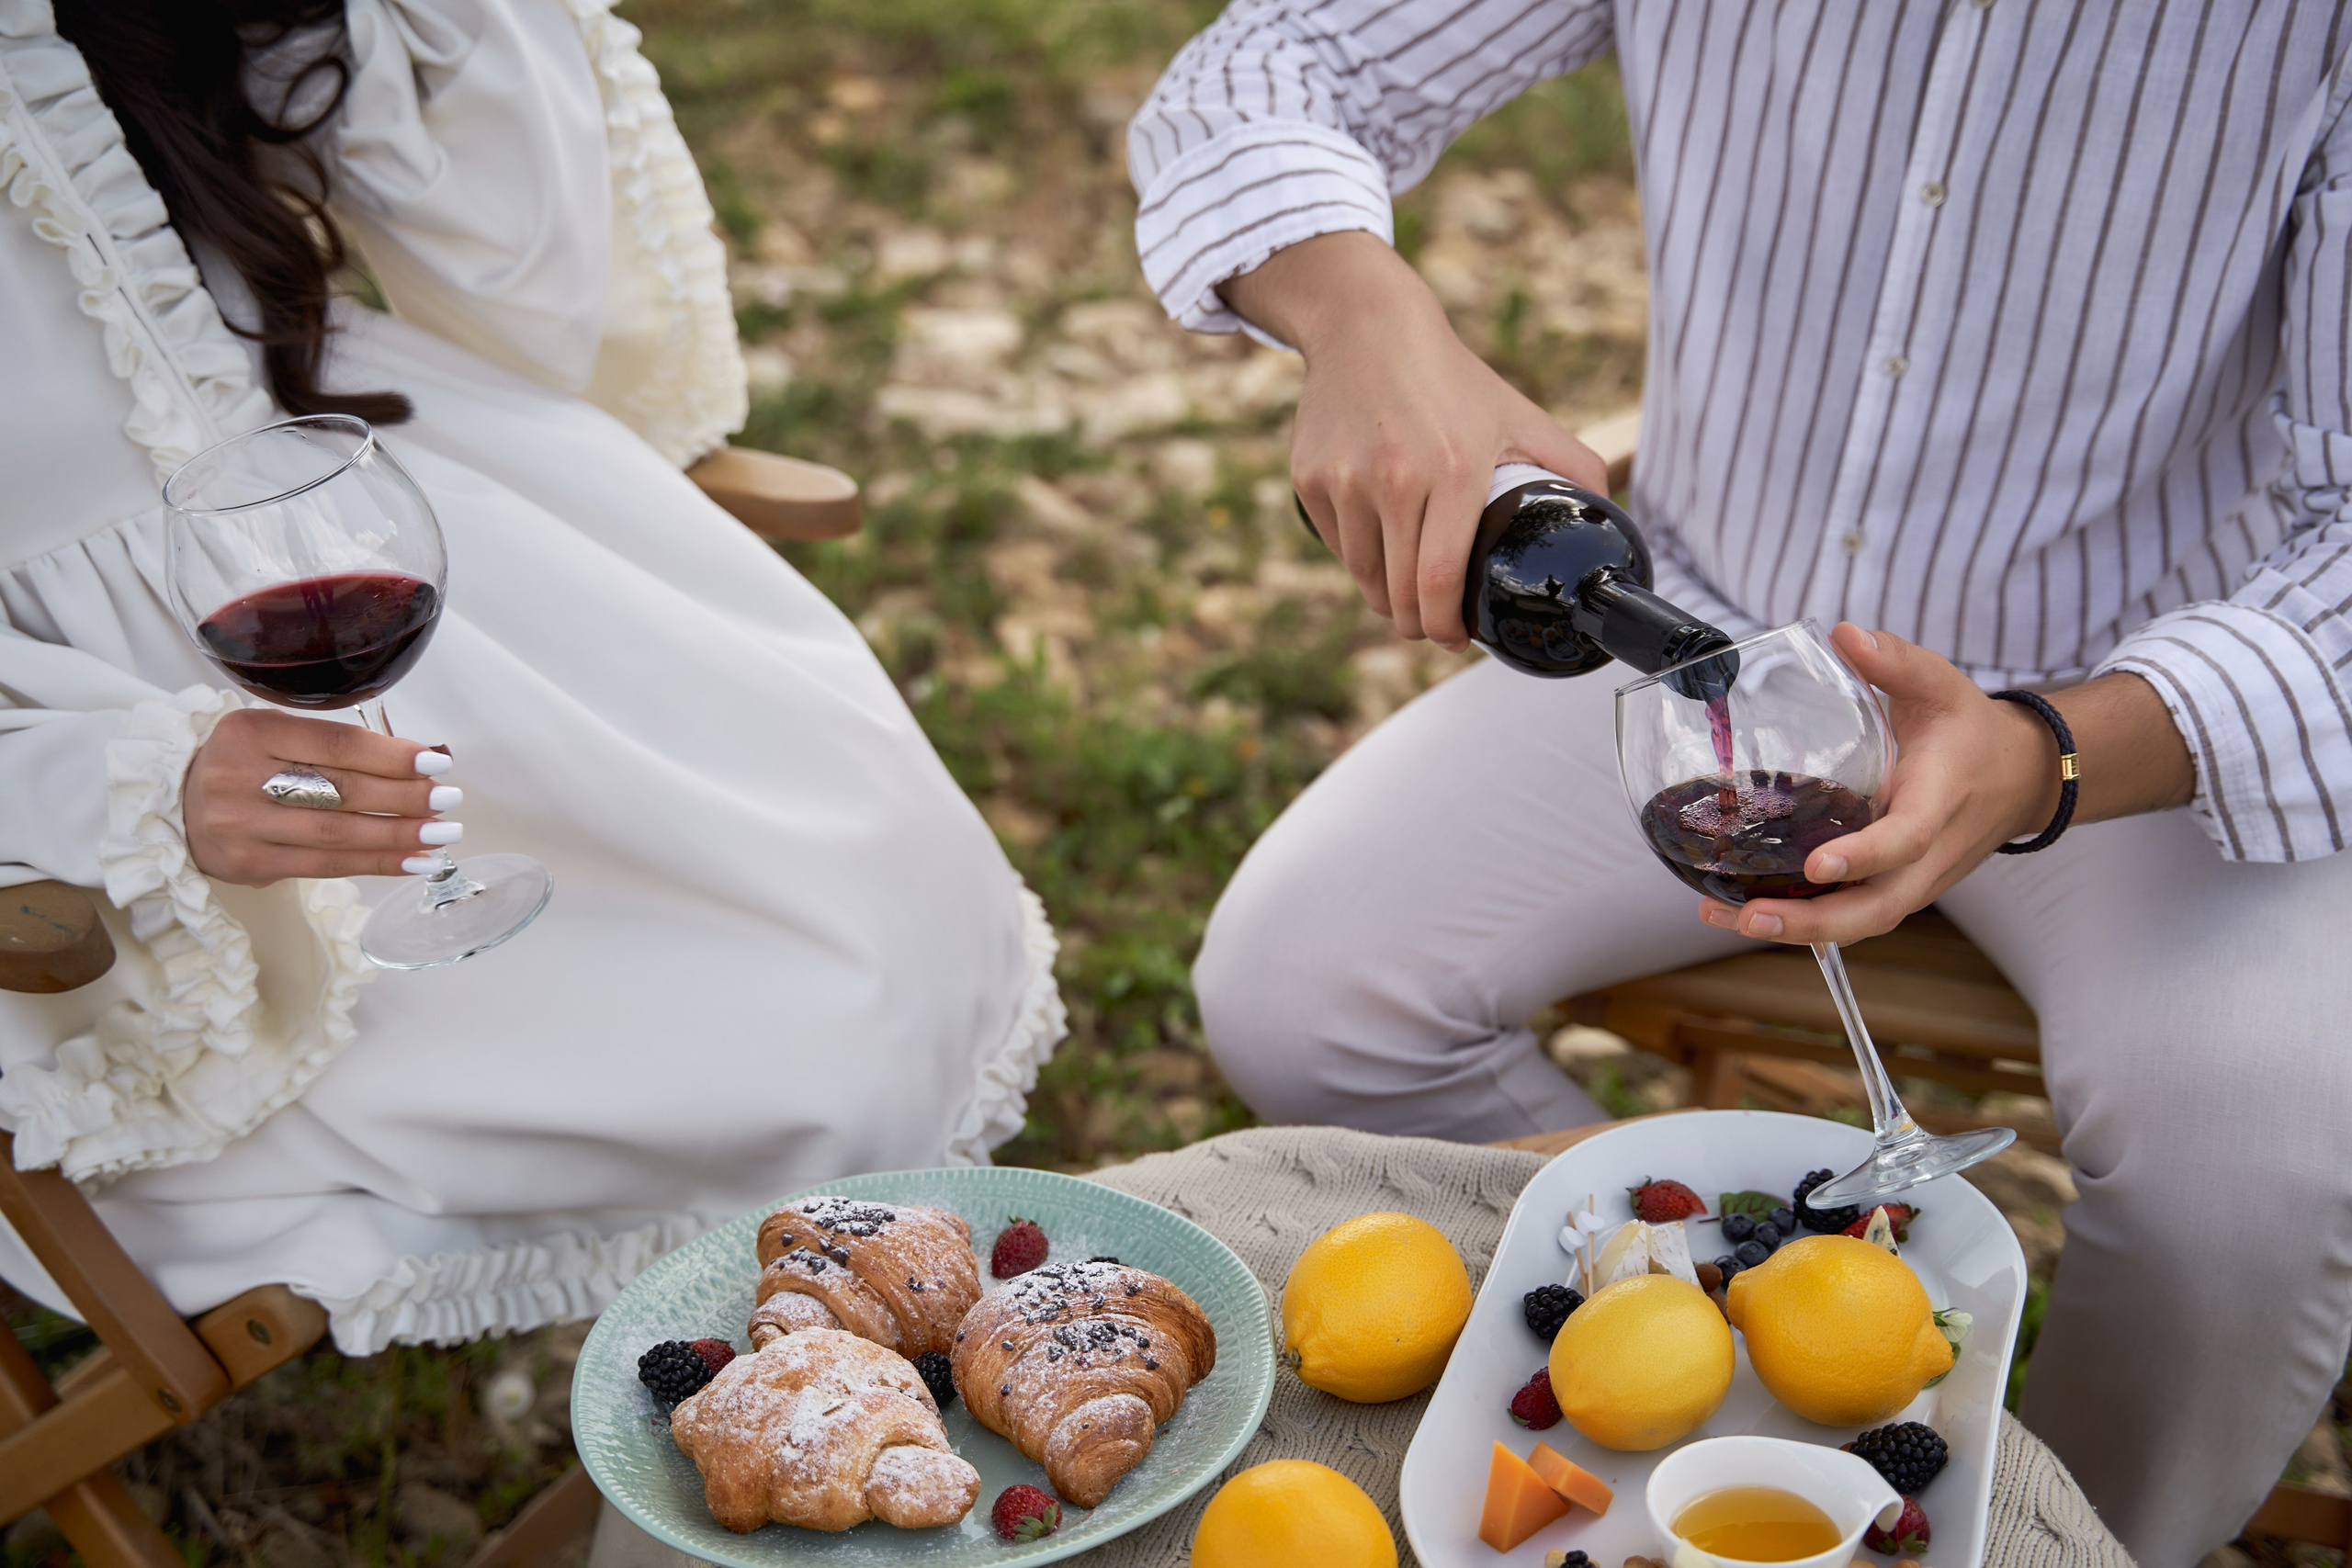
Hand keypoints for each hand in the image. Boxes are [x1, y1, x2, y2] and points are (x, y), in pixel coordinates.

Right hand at [184, 708, 460, 885]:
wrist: (176, 806)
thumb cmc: (244, 764)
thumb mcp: (273, 735)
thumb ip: (331, 745)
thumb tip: (418, 762)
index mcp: (249, 731)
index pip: (334, 744)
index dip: (390, 755)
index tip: (435, 763)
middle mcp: (239, 776)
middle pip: (339, 790)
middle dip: (403, 797)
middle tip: (448, 799)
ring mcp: (241, 824)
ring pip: (336, 833)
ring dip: (398, 835)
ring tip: (443, 833)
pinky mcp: (249, 863)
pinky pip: (326, 865)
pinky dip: (377, 862)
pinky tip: (415, 860)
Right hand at [1218, 231, 1606, 646]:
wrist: (1367, 327)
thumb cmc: (1450, 378)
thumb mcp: (1520, 415)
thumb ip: (1575, 468)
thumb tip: (1612, 524)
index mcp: (1454, 471)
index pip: (1441, 583)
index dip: (1447, 628)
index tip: (1456, 638)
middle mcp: (1394, 480)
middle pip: (1399, 594)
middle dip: (1419, 625)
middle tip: (1434, 626)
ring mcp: (1344, 481)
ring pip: (1364, 578)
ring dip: (1386, 598)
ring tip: (1406, 592)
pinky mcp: (1309, 480)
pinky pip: (1336, 546)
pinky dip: (1358, 557)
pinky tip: (1378, 543)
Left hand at [1699, 624, 2195, 944]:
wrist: (2017, 777)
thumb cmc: (1971, 731)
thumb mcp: (1942, 684)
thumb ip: (1895, 661)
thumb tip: (1845, 634)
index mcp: (1939, 802)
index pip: (1905, 840)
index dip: (1864, 856)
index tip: (1817, 864)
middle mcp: (1927, 855)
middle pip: (1876, 908)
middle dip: (1813, 921)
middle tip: (1749, 916)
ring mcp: (1913, 880)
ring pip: (1860, 922)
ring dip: (1796, 931)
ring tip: (1727, 916)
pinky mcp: (1896, 889)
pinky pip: (1852, 917)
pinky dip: (1803, 924)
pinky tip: (1743, 911)